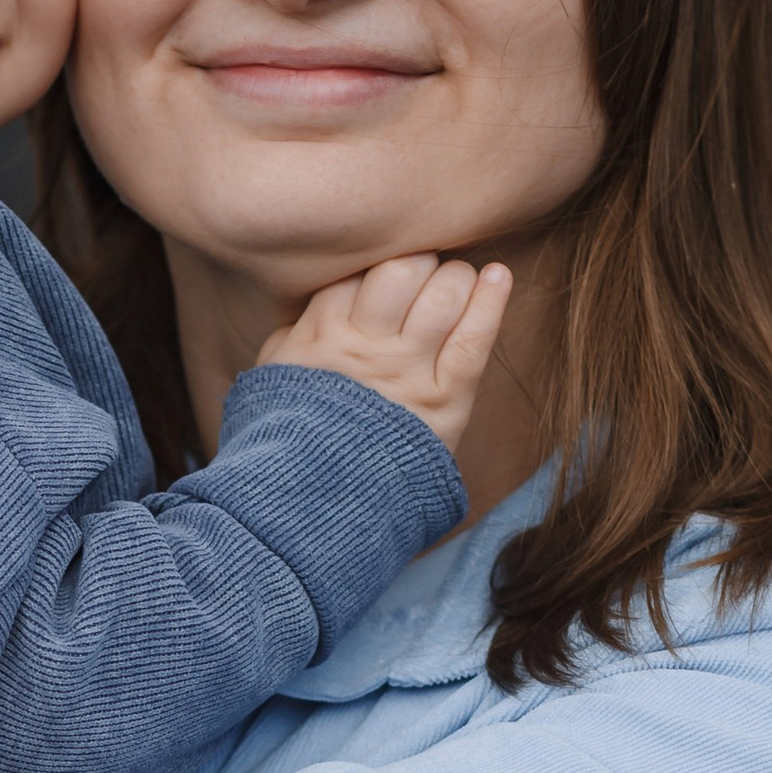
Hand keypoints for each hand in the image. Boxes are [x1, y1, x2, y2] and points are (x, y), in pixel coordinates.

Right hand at [258, 251, 511, 451]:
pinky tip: (499, 275)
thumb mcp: (273, 380)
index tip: (388, 280)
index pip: (357, 272)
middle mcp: (364, 345)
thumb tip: (304, 311)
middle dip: (419, 264)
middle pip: (402, 270)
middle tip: (424, 280)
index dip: (378, 266)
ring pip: (443, 295)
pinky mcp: (444, 401)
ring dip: (455, 280)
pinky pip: (474, 338)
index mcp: (319, 335)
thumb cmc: (290, 441)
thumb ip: (290, 338)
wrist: (313, 508)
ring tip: (455, 287)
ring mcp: (407, 372)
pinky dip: (491, 300)